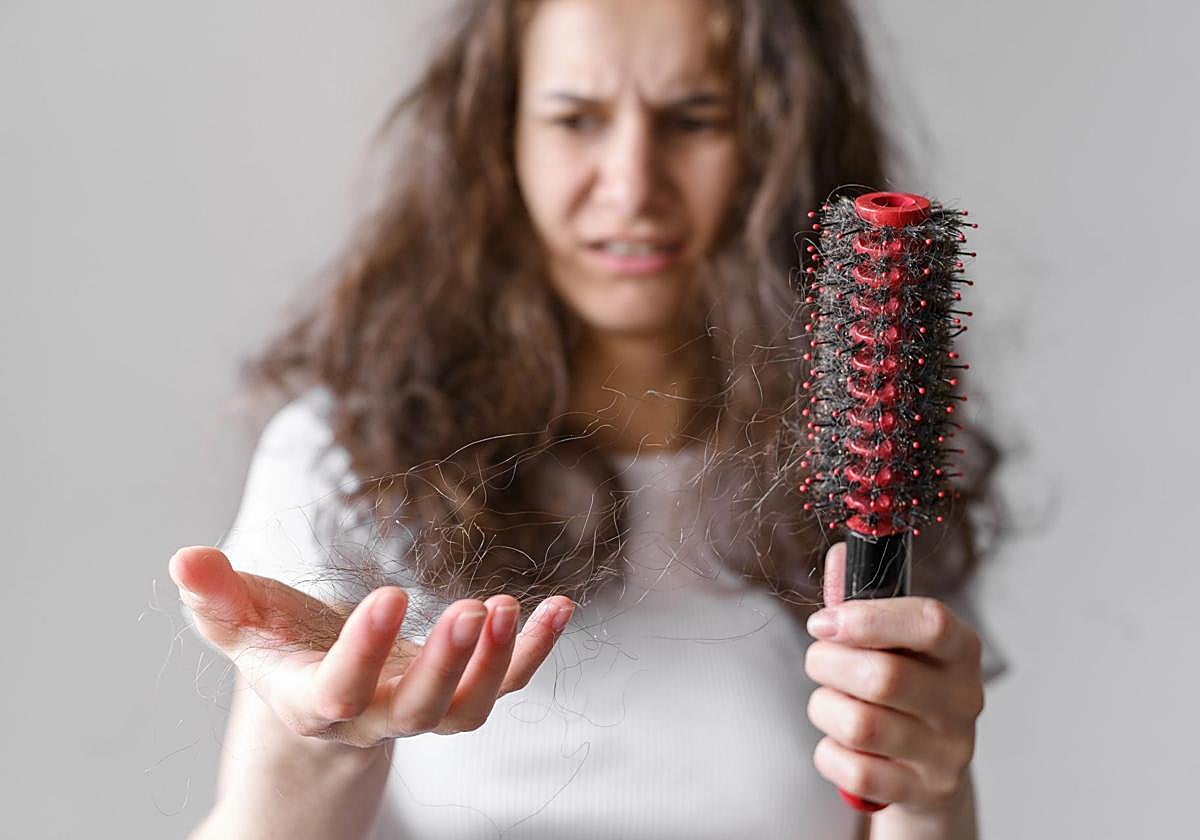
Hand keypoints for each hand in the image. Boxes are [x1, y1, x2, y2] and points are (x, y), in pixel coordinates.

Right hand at [169, 545, 573, 748]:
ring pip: (467, 709)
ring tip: (511, 607)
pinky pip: (507, 684)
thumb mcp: (242, 626)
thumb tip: (183, 558)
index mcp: (315, 701)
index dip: (364, 653)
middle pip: (417, 711)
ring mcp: (424, 710)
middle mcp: (375, 717)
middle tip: (472, 610)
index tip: (390, 594)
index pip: (338, 691)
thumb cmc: (281, 653)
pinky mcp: (460, 693)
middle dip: (447, 666)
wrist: (323, 698)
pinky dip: (535, 651)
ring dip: (497, 663)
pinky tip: (560, 607)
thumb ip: (216, 598)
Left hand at [804, 542, 983, 814]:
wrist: (927, 770)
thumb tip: (841, 552)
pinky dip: (829, 754)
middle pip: (883, 677)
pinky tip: (840, 743)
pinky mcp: (923, 792)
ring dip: (824, 708)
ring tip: (830, 702)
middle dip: (828, 664)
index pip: (930, 623)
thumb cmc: (902, 688)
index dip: (869, 618)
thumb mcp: (890, 641)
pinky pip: (853, 771)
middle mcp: (964, 700)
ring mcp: (947, 752)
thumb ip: (862, 598)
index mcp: (960, 650)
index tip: (824, 621)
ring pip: (861, 725)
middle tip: (818, 660)